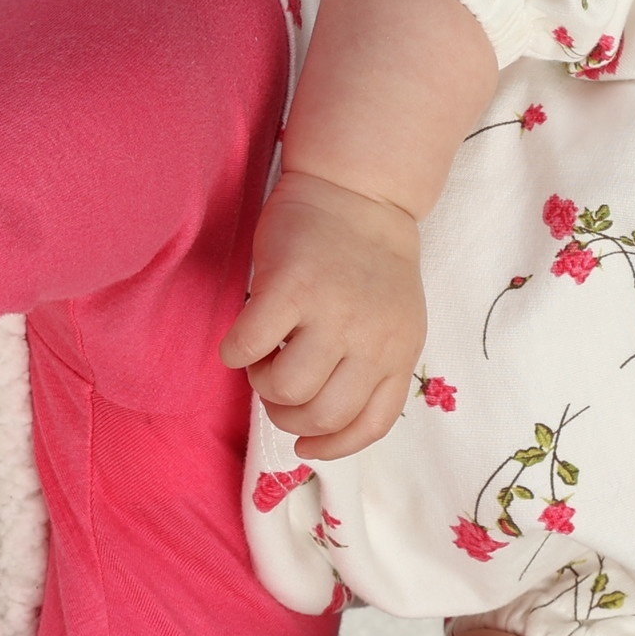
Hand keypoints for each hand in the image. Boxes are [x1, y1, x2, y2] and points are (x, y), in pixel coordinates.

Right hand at [219, 168, 424, 459]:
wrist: (357, 189)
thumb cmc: (366, 262)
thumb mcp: (393, 321)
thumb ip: (371, 366)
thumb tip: (320, 427)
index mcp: (399, 351)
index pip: (371, 425)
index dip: (332, 446)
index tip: (305, 444)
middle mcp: (371, 338)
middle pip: (320, 415)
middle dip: (287, 414)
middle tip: (276, 385)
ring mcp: (332, 312)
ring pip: (285, 389)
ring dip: (261, 383)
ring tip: (263, 356)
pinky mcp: (291, 287)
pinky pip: (249, 348)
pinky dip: (235, 353)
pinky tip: (242, 338)